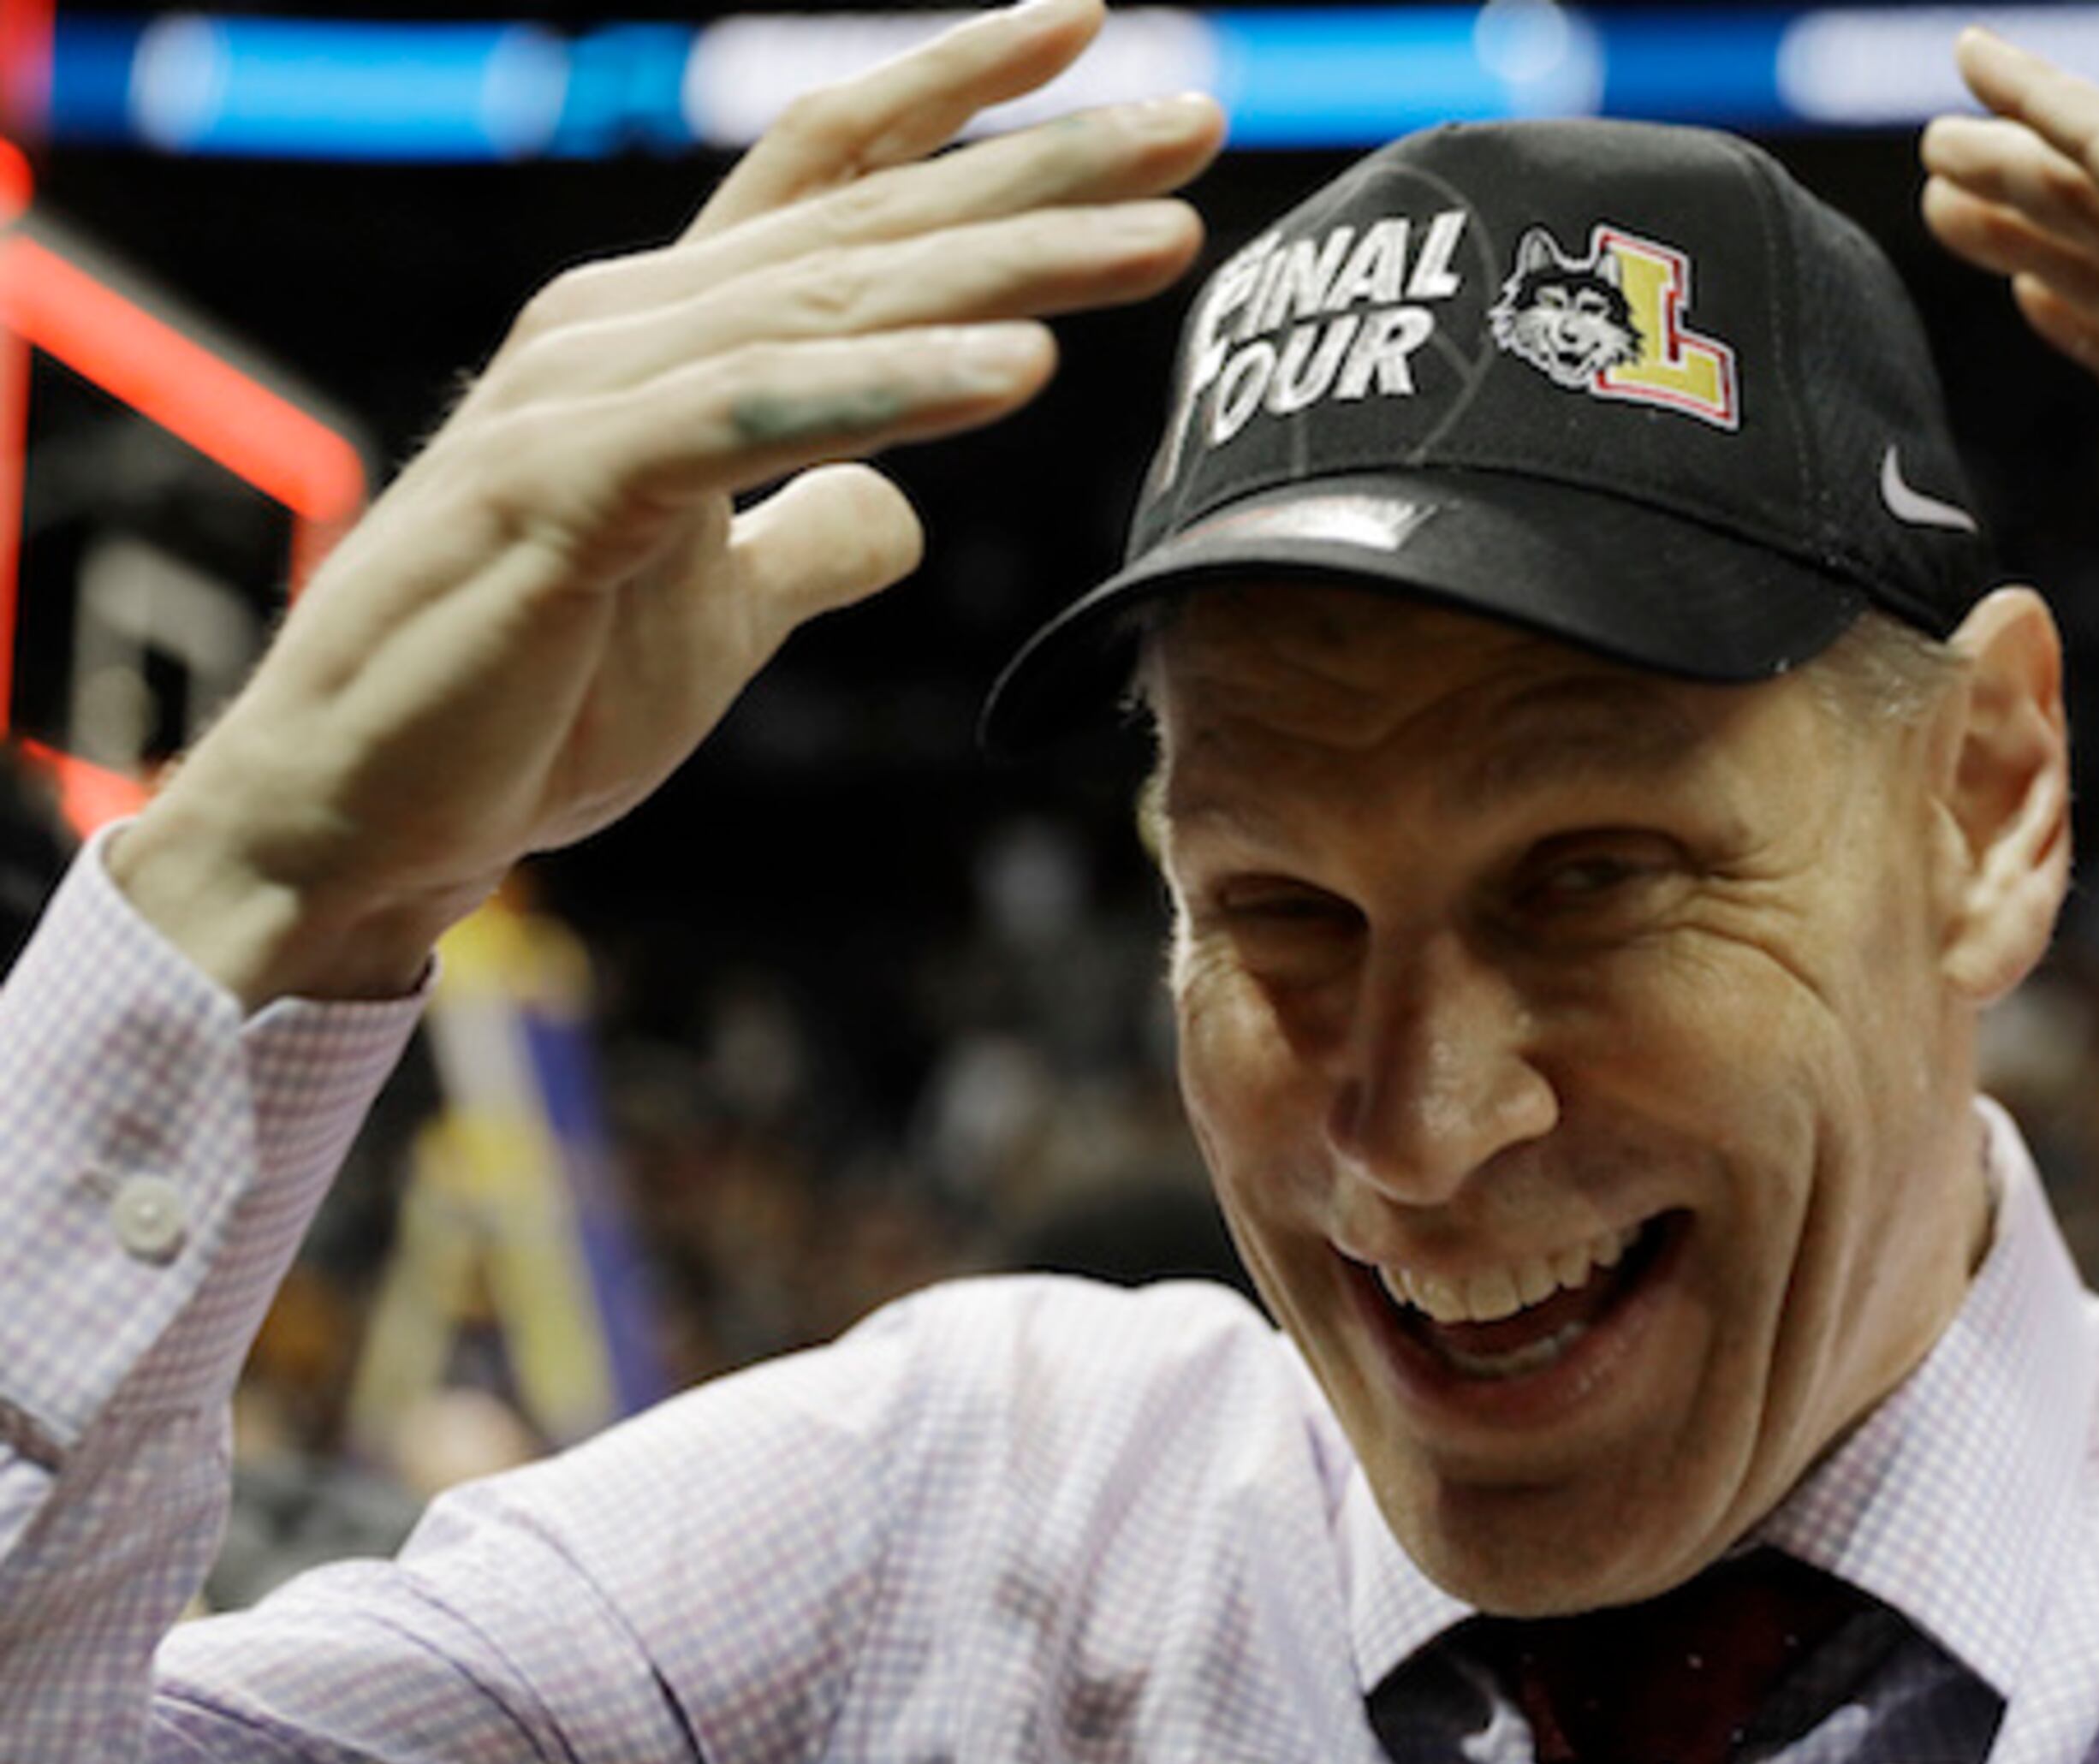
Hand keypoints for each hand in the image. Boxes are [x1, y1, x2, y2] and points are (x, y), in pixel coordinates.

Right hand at [110, 0, 1220, 1007]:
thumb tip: (893, 514)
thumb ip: (802, 541)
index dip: (961, 106)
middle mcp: (626, 330)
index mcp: (667, 341)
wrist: (362, 818)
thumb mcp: (713, 613)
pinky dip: (892, 390)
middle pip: (868, 222)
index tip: (1099, 45)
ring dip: (1009, 268)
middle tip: (1202, 118)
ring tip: (1160, 238)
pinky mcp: (567, 489)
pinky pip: (756, 419)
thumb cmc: (523, 705)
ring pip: (834, 303)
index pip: (831, 177)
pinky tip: (1020, 370)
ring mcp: (588, 398)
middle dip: (1044, 168)